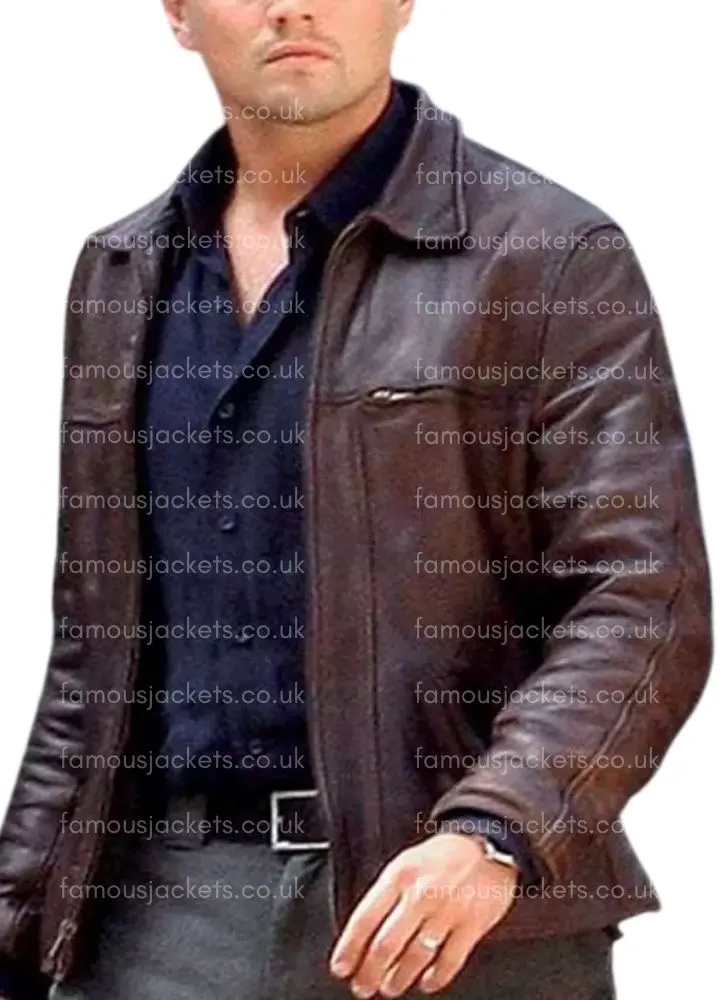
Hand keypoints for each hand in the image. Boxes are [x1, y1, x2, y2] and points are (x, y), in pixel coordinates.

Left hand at [328, 832, 517, 996]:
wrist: (488, 842)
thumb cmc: (442, 856)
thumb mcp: (406, 863)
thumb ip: (386, 895)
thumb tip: (364, 934)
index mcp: (400, 875)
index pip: (366, 918)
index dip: (350, 948)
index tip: (342, 967)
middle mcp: (421, 894)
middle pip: (387, 944)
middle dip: (370, 972)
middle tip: (363, 987)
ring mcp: (447, 911)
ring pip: (415, 957)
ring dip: (398, 979)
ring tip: (389, 987)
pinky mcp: (472, 925)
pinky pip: (449, 961)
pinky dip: (436, 978)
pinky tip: (426, 982)